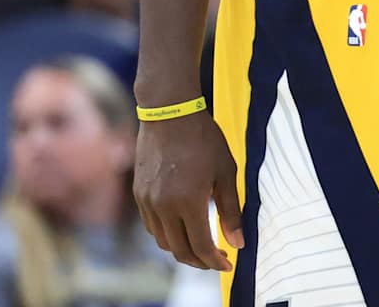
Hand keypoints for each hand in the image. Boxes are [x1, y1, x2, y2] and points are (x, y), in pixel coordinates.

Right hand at [134, 111, 242, 269]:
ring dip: (182, 249)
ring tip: (201, 245)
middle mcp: (164, 207)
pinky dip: (168, 233)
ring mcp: (147, 202)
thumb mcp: (227, 172)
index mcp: (188, 202)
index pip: (200, 246)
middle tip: (216, 259)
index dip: (215, 261)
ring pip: (163, 241)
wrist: (169, 114)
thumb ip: (231, 210)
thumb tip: (238, 242)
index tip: (228, 263)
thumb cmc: (204, 139)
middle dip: (199, 261)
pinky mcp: (139, 195)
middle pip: (179, 250)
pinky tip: (183, 226)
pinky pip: (152, 226)